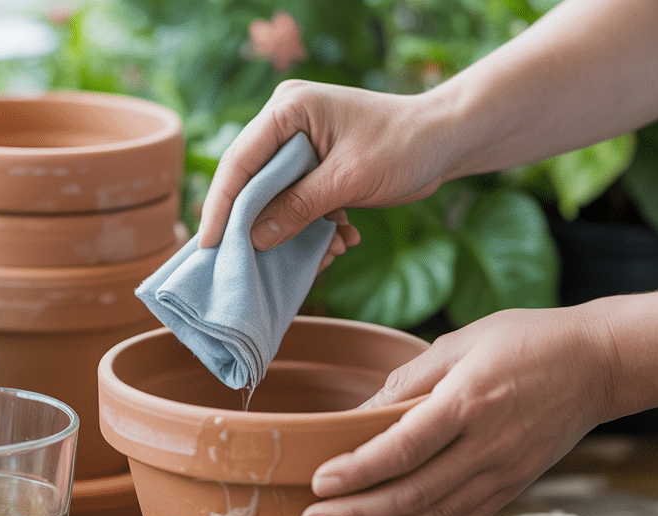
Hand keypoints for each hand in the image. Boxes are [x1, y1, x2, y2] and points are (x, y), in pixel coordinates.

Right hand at [197, 80, 450, 253]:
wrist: (447, 140)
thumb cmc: (404, 145)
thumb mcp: (349, 179)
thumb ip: (299, 207)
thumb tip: (254, 238)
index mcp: (287, 109)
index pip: (239, 162)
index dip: (221, 206)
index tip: (210, 245)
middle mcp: (285, 123)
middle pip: (251, 183)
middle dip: (260, 226)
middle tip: (252, 265)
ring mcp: (299, 145)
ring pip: (276, 199)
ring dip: (297, 232)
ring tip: (330, 250)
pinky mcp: (315, 167)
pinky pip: (299, 203)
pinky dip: (316, 228)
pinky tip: (343, 240)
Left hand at [299, 305, 621, 515]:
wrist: (601, 363)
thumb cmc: (524, 341)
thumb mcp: (461, 342)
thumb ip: (408, 380)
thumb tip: (357, 415)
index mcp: (468, 401)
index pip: (403, 448)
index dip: (358, 470)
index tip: (319, 482)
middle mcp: (487, 445)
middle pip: (412, 494)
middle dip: (356, 514)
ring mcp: (504, 472)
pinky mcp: (514, 486)